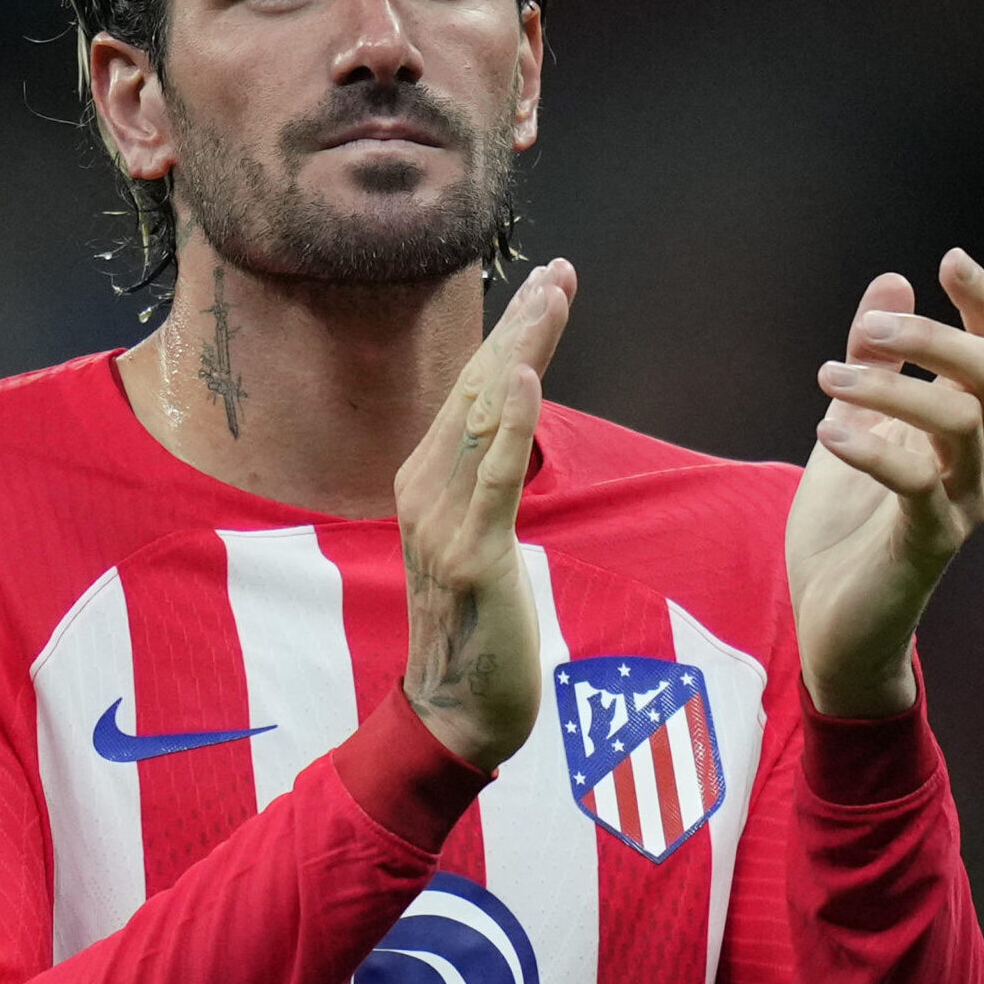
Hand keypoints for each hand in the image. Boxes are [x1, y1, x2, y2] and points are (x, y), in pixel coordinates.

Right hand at [395, 258, 576, 769]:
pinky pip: (494, 477)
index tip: (546, 286)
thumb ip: (484, 486)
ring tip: (551, 296)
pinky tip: (522, 374)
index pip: (471, 391)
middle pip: (476, 388)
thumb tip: (505, 436)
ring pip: (485, 417)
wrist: (455, 712)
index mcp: (426, 480)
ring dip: (521, 351)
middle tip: (559, 271)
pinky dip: (509, 421)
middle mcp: (424, 488)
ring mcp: (443, 520)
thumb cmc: (478, 628)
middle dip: (521, 325)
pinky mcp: (474, 555)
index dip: (509, 334)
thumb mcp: (477, 540)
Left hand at [788, 248, 983, 716]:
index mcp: (964, 431)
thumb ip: (875, 361)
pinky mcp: (929, 545)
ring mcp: (960, 504)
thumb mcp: (853, 425)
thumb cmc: (848, 529)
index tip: (952, 259)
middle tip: (866, 330)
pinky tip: (827, 431)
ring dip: (891, 387)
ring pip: (960, 420)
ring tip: (827, 377)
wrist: (834, 625)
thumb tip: (891, 280)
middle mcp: (977, 462)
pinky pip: (916, 484)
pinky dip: (872, 448)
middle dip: (935, 336)